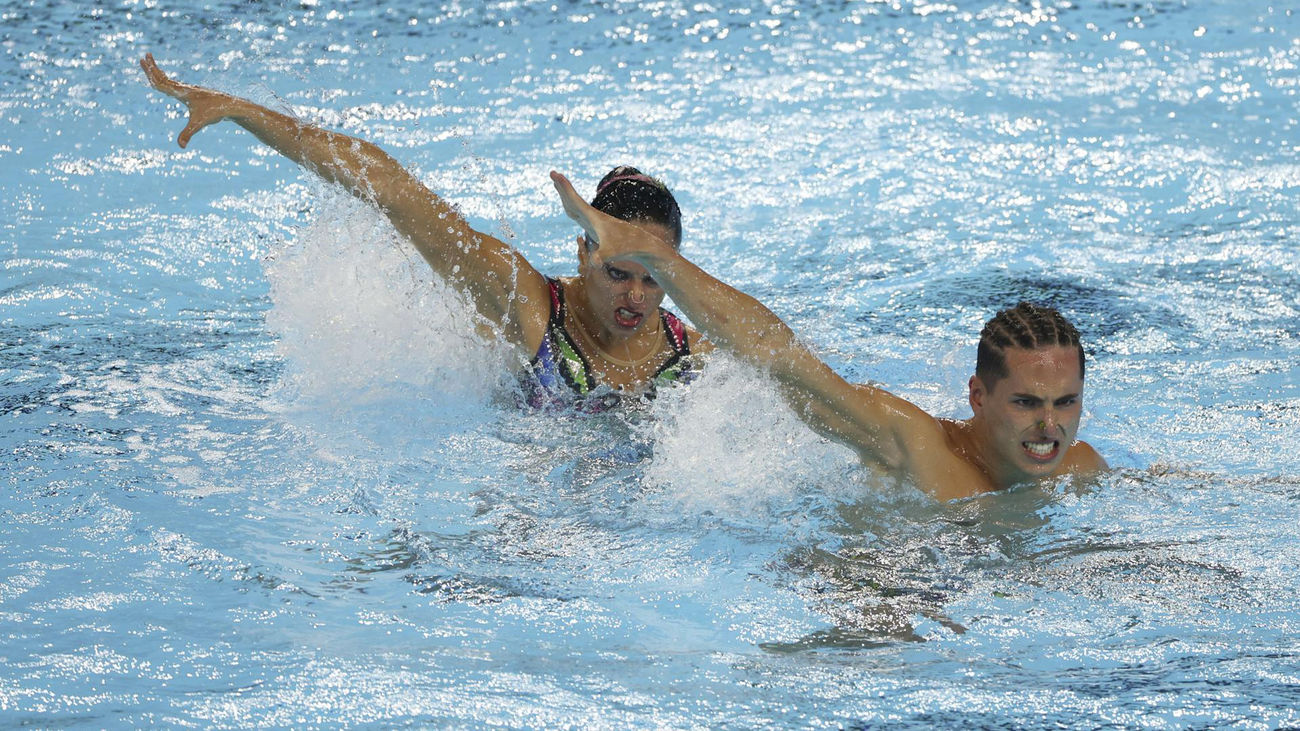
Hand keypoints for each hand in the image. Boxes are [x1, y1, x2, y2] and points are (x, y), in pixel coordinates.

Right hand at [140, 53, 232, 147]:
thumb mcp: (199, 124)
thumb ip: (187, 134)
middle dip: (152, 68)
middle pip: (164, 77)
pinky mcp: (194, 94)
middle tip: (143, 57)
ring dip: (160, 72)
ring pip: (170, 80)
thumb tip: (180, 146)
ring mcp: (189, 90)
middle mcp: (184, 89)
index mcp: (182, 92)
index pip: (161, 82)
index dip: (151, 74)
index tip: (143, 61)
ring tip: (151, 65)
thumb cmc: (214, 113)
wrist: (230, 106)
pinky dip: (168, 80)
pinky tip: (168, 83)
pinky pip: (177, 85)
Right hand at [549, 170, 673, 264]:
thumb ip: (600, 257)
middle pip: (574, 199)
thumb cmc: (625, 248)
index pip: (574, 200)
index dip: (564, 188)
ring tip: (558, 185)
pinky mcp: (597, 227)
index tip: (555, 174)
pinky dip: (571, 207)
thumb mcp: (611, 254)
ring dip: (566, 196)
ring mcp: (594, 221)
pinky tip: (569, 208)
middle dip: (563, 187)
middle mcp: (593, 216)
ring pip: (576, 205)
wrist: (640, 245)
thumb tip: (594, 263)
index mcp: (593, 218)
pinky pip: (580, 214)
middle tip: (552, 173)